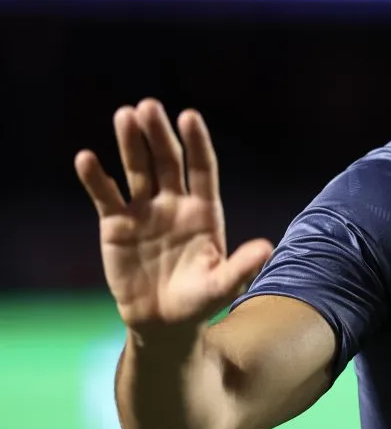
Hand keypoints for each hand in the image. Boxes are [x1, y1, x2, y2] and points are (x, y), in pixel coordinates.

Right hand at [76, 99, 273, 342]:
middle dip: (159, 134)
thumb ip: (240, 266)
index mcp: (205, 210)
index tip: (189, 116)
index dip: (196, 143)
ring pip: (138, 170)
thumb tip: (267, 247)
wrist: (163, 322)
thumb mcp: (221, 286)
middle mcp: (175, 203)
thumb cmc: (199, 300)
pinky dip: (96, 178)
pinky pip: (105, 196)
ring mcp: (145, 210)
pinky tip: (86, 158)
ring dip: (131, 143)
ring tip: (124, 115)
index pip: (202, 168)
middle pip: (168, 161)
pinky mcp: (116, 224)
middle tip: (149, 106)